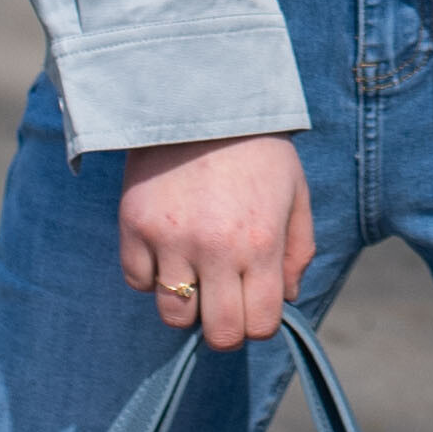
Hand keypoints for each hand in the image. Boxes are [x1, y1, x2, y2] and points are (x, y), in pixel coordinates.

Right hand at [118, 134, 313, 348]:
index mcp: (261, 243)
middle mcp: (216, 249)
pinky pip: (138, 281)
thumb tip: (287, 297)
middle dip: (225, 329)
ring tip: (194, 276)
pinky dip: (151, 275)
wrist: (200, 98)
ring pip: (173, 314)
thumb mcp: (295, 194)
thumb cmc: (257, 149)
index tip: (253, 308)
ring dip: (186, 304)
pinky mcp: (134, 226)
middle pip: (218, 333)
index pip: (260, 323)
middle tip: (223, 305)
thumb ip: (298, 251)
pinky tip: (166, 250)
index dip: (258, 324)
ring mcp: (170, 240)